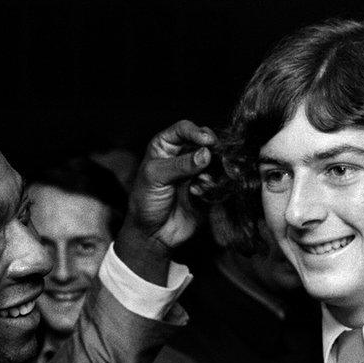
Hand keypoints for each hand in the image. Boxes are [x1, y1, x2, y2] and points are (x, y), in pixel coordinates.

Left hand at [115, 120, 215, 283]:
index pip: (184, 129)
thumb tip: (206, 154)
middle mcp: (182, 156)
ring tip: (201, 182)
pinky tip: (199, 194)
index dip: (196, 132)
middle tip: (213, 158)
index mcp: (165, 146)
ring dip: (212, 170)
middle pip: (205, 141)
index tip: (207, 142)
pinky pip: (218, 181)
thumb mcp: (156, 177)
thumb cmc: (146, 202)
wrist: (153, 234)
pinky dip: (212, 185)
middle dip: (211, 149)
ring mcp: (195, 172)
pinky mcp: (206, 188)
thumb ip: (180, 164)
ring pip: (215, 161)